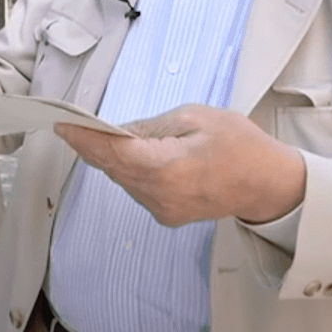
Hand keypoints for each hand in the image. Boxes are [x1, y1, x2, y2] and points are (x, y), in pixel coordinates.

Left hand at [55, 104, 305, 226]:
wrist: (267, 183)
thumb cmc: (241, 146)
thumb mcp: (196, 118)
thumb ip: (151, 126)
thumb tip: (118, 130)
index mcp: (169, 169)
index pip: (114, 153)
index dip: (85, 138)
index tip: (63, 125)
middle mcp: (161, 196)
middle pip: (114, 167)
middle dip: (93, 145)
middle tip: (74, 123)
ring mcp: (163, 210)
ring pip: (123, 178)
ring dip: (112, 157)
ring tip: (103, 134)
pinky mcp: (166, 214)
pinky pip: (137, 187)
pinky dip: (129, 169)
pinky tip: (132, 152)